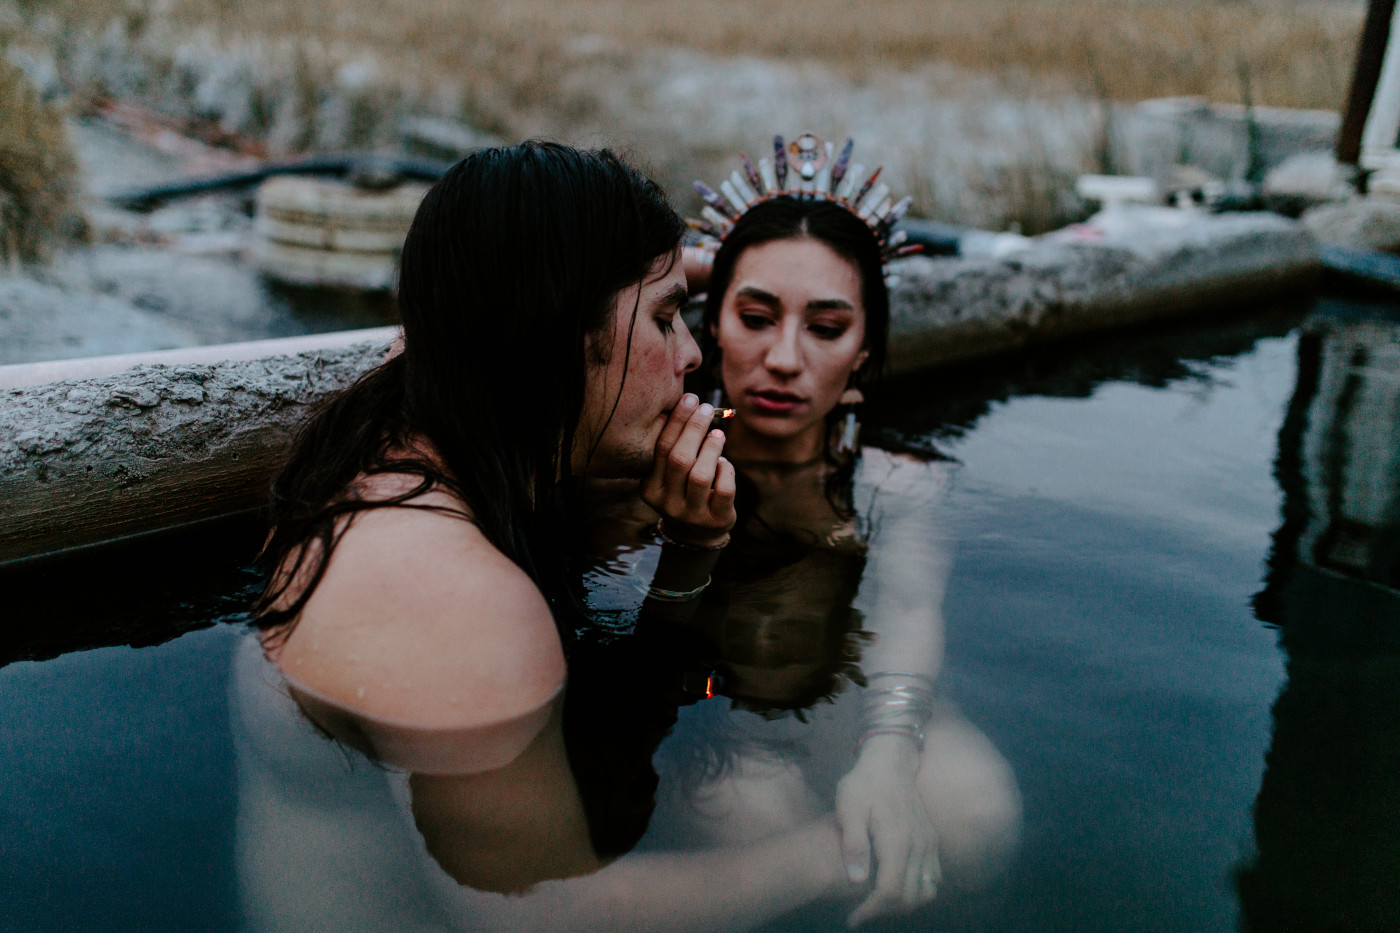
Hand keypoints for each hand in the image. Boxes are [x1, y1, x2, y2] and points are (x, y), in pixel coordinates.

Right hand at [640, 393, 735, 547]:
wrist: (696, 535)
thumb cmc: (683, 492)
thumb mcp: (670, 476)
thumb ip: (674, 448)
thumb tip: (689, 407)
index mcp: (650, 488)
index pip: (662, 449)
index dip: (676, 421)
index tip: (690, 399)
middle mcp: (667, 503)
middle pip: (679, 459)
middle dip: (694, 429)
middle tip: (706, 408)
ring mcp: (691, 514)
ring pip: (700, 475)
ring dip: (711, 448)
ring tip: (718, 433)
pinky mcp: (716, 519)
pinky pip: (723, 490)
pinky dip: (726, 470)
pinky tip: (724, 462)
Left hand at [837, 735, 940, 926]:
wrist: (891, 760)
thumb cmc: (864, 783)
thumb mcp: (848, 807)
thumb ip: (854, 842)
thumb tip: (857, 879)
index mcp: (897, 840)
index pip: (889, 891)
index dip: (870, 911)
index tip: (852, 919)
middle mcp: (919, 846)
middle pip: (909, 897)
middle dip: (884, 911)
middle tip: (860, 912)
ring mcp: (929, 844)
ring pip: (926, 891)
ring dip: (903, 904)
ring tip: (877, 903)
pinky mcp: (932, 841)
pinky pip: (933, 877)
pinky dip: (918, 891)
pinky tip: (897, 887)